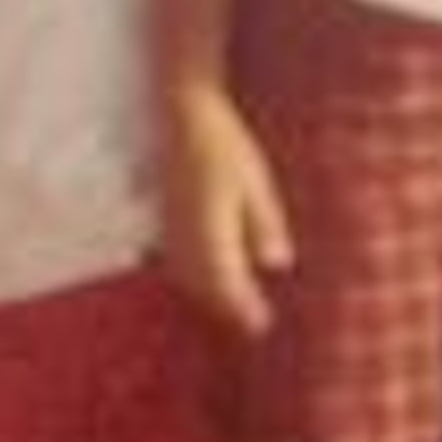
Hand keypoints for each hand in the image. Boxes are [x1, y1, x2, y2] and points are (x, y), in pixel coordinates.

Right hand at [164, 88, 294, 338]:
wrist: (185, 114)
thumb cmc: (227, 146)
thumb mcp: (257, 183)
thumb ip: (266, 225)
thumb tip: (277, 265)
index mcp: (210, 231)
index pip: (227, 284)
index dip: (244, 309)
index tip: (263, 327)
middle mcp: (185, 235)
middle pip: (205, 286)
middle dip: (227, 305)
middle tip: (253, 321)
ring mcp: (171, 226)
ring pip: (187, 275)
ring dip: (209, 292)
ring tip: (232, 302)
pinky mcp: (165, 215)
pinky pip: (176, 259)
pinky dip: (194, 274)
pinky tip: (205, 271)